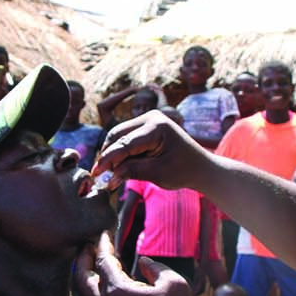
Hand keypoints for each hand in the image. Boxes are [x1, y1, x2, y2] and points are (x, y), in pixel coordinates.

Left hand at [75, 233, 196, 295]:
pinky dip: (97, 288)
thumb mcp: (173, 283)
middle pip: (82, 277)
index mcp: (117, 291)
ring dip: (88, 274)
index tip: (104, 233)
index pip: (103, 261)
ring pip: (87, 292)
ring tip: (95, 261)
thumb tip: (142, 262)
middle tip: (86, 246)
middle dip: (82, 259)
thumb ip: (155, 267)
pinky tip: (109, 281)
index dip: (103, 245)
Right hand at [91, 110, 212, 191]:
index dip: (108, 159)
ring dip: (112, 153)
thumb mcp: (158, 174)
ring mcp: (148, 119)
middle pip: (117, 135)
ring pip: (118, 135)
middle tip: (101, 176)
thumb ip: (132, 172)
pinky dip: (120, 151)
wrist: (200, 166)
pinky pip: (126, 137)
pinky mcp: (145, 126)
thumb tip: (109, 177)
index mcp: (157, 127)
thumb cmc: (183, 171)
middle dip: (108, 155)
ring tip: (110, 174)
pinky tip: (118, 166)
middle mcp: (151, 117)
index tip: (95, 173)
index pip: (125, 144)